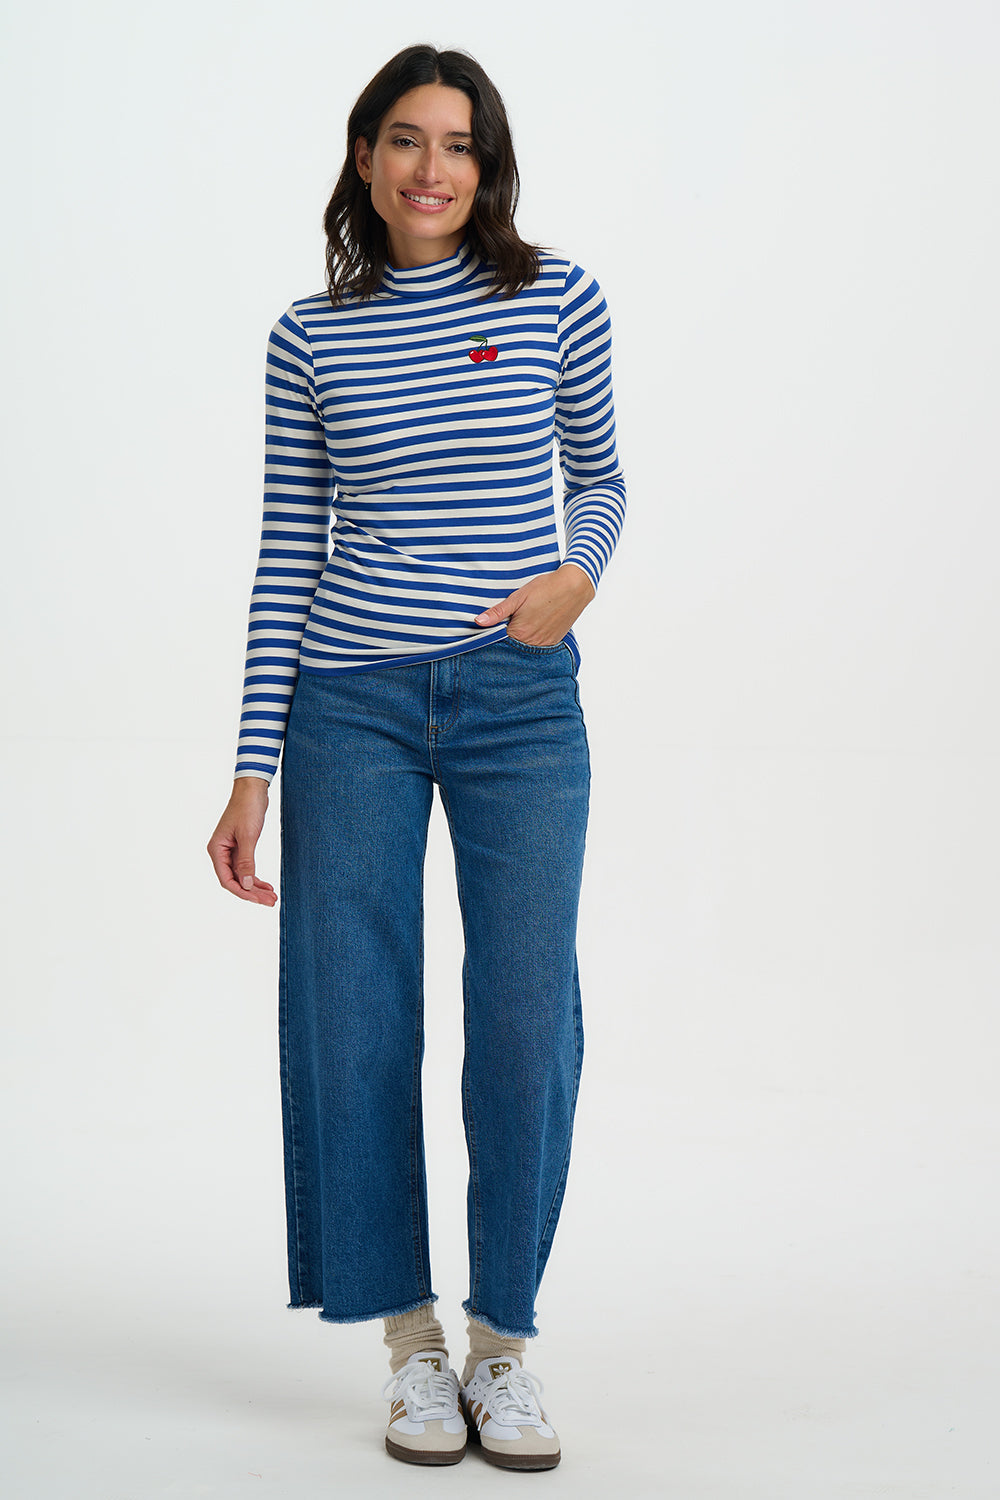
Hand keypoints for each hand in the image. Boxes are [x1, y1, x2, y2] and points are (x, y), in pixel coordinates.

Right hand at [207, 778, 277, 904]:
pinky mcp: (241, 847)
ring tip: (271, 897)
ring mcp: (230, 850)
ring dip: (256, 887)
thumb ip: (246, 861)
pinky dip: (256, 877)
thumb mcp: (248, 836)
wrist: (252, 789)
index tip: (259, 899)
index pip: (227, 880)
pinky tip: (267, 885)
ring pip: (242, 876)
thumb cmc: (247, 808)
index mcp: (216, 850)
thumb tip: (247, 884)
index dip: (243, 892)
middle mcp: (221, 852)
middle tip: (270, 902)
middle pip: (235, 881)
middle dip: (252, 893)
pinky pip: (247, 868)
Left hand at [474, 563, 595, 645]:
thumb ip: (498, 612)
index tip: (493, 627)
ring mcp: (545, 644)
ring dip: (521, 639)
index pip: (499, 642)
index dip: (493, 634)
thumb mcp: (518, 597)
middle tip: (510, 622)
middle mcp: (532, 643)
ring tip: (523, 622)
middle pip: (513, 646)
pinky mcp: (554, 641)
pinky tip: (533, 626)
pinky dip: (532, 639)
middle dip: (507, 638)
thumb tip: (479, 622)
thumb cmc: (546, 588)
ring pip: (526, 647)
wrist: (575, 586)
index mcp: (520, 633)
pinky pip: (538, 646)